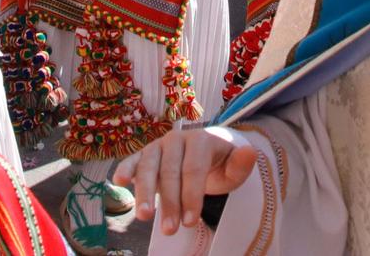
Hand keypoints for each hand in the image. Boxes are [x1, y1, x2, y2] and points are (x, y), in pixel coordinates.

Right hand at [113, 127, 259, 235]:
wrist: (206, 153)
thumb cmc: (220, 164)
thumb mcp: (235, 168)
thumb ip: (242, 164)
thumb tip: (250, 152)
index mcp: (201, 140)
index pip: (194, 169)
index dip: (192, 196)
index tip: (191, 222)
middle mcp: (177, 139)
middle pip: (170, 172)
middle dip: (169, 202)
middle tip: (170, 230)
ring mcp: (159, 145)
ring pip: (148, 167)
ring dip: (144, 192)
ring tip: (143, 217)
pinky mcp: (145, 154)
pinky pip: (133, 160)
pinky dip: (125, 168)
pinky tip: (118, 180)